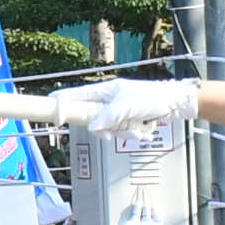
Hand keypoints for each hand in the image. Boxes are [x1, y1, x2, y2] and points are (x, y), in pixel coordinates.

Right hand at [36, 77, 199, 130]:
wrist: (175, 103)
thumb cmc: (151, 98)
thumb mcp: (127, 106)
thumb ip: (107, 117)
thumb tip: (92, 128)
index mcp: (104, 91)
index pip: (77, 95)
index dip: (63, 101)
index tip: (49, 106)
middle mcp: (108, 100)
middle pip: (90, 117)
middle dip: (102, 128)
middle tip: (109, 134)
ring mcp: (117, 110)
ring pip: (106, 127)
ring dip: (120, 131)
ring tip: (136, 127)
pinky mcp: (127, 119)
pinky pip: (119, 131)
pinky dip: (129, 132)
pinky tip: (140, 129)